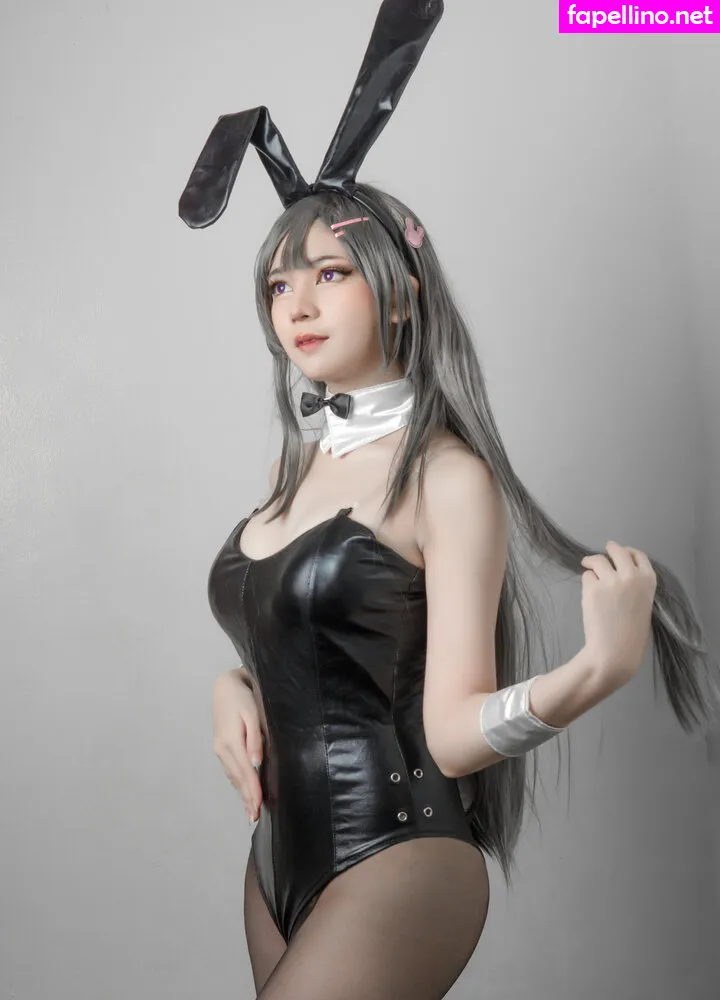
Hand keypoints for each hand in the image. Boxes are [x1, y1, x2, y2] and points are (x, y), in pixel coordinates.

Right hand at [212, 670, 263, 822]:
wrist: (225, 687)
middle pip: (237, 778)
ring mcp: (219, 749)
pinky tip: (243, 791)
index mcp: (230, 742)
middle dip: (247, 798)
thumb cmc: (242, 698)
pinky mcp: (221, 747)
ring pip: (233, 776)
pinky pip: (230, 770)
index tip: (259, 806)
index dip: (253, 790)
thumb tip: (257, 763)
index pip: (245, 772)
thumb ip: (255, 739)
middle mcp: (222, 749)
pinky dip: (237, 783)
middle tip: (254, 817)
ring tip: (250, 811)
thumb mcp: (252, 714)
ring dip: (242, 793)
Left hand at [580, 541, 656, 684]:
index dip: (627, 551)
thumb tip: (617, 568)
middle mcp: (631, 576)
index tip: (620, 552)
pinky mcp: (593, 588)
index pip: (638, 555)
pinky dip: (587, 582)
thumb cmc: (632, 632)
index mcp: (648, 580)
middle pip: (617, 551)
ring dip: (592, 562)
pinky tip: (590, 595)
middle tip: (603, 551)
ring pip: (598, 560)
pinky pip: (587, 576)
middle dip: (609, 549)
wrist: (615, 650)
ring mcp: (611, 581)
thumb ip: (634, 584)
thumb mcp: (643, 603)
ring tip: (588, 566)